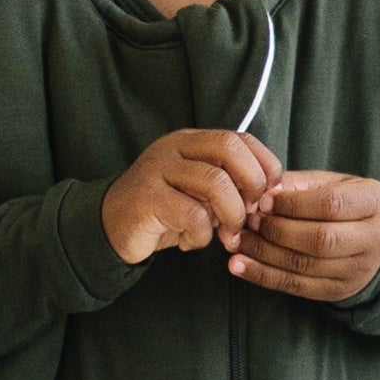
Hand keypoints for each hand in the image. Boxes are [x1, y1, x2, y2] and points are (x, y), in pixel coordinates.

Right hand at [101, 127, 284, 263]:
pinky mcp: (147, 198)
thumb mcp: (198, 193)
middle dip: (252, 184)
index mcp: (191, 142)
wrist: (110, 226)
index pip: (239, 138)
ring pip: (215, 183)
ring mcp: (158, 170)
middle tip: (250, 213)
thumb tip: (267, 197)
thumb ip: (228, 186)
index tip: (268, 194)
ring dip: (231, 216)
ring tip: (224, 235)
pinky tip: (189, 242)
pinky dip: (200, 236)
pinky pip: (191, 215)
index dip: (264, 164)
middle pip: (229, 147)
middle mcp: (175, 148)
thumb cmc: (163, 211)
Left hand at [228, 172, 379, 303]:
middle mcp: (374, 238)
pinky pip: (297, 286)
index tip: (263, 200)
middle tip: (248, 221)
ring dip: (264, 254)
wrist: (374, 237)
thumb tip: (258, 194)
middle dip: (277, 231)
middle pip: (320, 239)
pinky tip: (239, 265)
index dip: (293, 204)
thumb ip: (296, 185)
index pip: (331, 204)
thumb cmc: (344, 201)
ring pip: (306, 265)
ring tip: (238, 242)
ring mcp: (359, 269)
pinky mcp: (339, 290)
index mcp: (375, 202)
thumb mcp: (329, 183)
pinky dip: (264, 276)